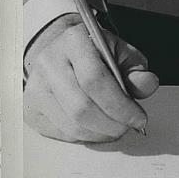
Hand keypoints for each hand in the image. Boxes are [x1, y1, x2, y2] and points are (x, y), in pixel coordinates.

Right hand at [24, 13, 158, 142]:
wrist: (62, 49)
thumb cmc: (95, 51)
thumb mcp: (122, 52)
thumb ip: (136, 71)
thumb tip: (147, 85)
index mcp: (74, 41)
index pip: (96, 79)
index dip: (120, 105)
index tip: (138, 117)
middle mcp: (49, 62)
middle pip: (82, 107)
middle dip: (112, 124)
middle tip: (128, 126)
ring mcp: (36, 87)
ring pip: (71, 125)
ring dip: (100, 133)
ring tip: (115, 128)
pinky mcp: (31, 108)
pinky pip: (60, 133)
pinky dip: (84, 137)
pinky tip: (97, 128)